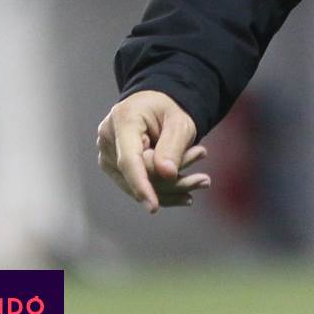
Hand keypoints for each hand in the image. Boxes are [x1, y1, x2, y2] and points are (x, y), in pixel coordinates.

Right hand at [96, 90, 211, 212]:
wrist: (155, 105)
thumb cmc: (169, 109)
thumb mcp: (179, 121)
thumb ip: (173, 146)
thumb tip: (167, 175)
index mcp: (123, 120)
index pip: (129, 160)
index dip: (141, 184)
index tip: (153, 207)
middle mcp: (108, 139)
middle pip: (140, 174)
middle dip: (174, 181)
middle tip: (205, 180)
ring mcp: (108, 155)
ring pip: (139, 184)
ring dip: (172, 186)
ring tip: (202, 181)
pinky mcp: (114, 168)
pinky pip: (137, 186)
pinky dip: (163, 190)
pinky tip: (186, 193)